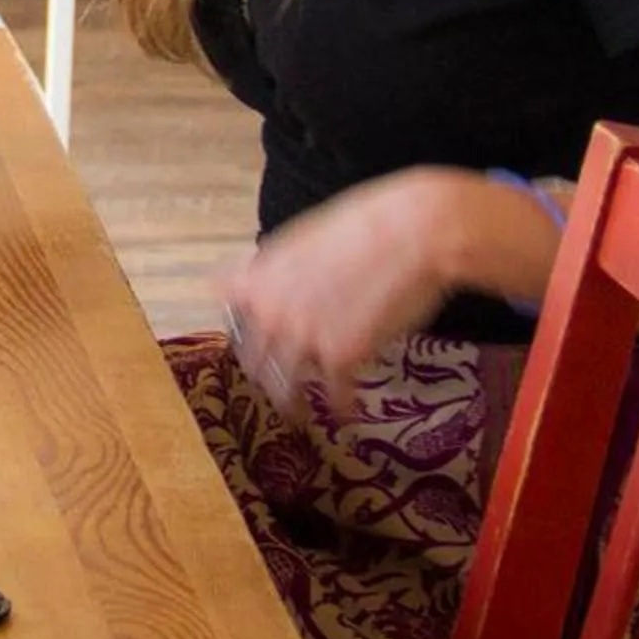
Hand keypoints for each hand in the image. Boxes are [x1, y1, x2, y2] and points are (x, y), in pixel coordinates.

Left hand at [217, 169, 467, 415]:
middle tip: (276, 385)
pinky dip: (342, 408)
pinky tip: (348, 414)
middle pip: (252, 361)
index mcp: (257, 278)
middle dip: (264, 376)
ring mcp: (302, 338)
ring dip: (293, 405)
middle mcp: (270, 311)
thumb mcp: (301, 240)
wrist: (410, 232)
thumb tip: (268, 287)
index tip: (249, 342)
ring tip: (301, 414)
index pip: (228, 315)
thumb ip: (278, 271)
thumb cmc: (364, 224)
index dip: (239, 330)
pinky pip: (334, 396)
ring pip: (284, 388)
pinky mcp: (340, 358)